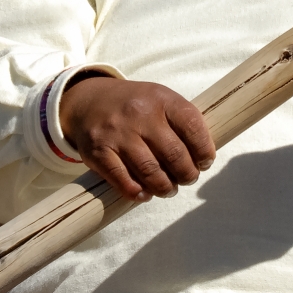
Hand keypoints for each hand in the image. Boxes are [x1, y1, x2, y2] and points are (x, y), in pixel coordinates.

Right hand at [59, 76, 214, 201]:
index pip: (194, 128)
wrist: (88, 101)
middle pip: (175, 155)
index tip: (204, 163)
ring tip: (168, 188)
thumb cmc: (134, 106)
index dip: (204, 152)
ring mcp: (117, 133)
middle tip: (186, 178)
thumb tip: (203, 159)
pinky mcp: (98, 152)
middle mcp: (139, 114)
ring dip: (165, 188)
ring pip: (152, 172)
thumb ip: (182, 123)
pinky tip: (144, 193)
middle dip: (187, 175)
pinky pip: (124, 182)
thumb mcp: (160, 100)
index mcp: (161, 99)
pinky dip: (138, 193)